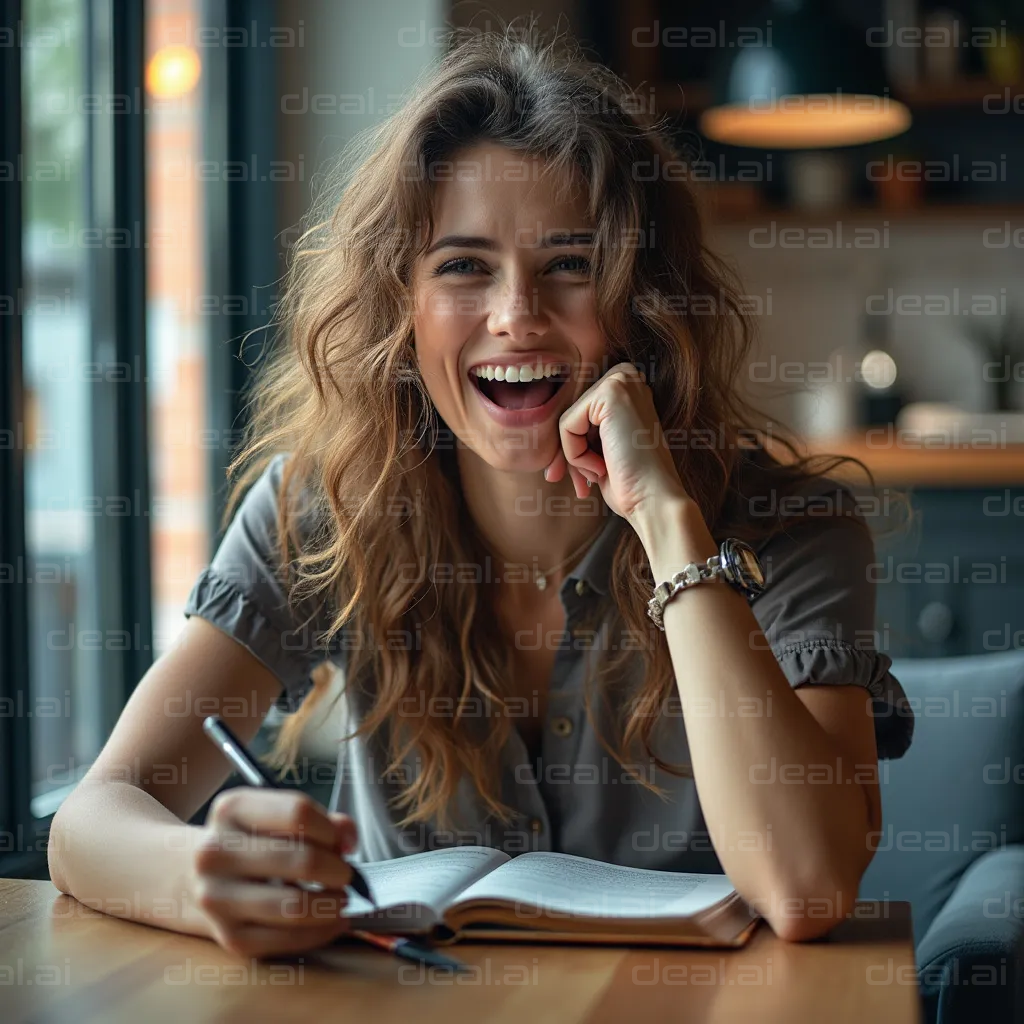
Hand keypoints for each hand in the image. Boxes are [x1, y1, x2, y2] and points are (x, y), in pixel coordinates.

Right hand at [189, 788, 357, 958]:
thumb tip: (348, 841)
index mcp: (231, 809)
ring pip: (295, 906)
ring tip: (340, 899)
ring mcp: (217, 898)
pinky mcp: (229, 937)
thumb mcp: (278, 816)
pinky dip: (321, 932)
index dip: (331, 829)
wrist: (197, 875)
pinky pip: (286, 941)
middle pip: (302, 861)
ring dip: (332, 904)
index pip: (298, 813)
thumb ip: (324, 820)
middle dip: (339, 870)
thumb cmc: (254, 841)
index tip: (341, 842)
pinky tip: (332, 922)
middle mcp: (216, 852)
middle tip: (346, 874)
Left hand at [544, 361, 689, 523]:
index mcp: (626, 390)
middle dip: (570, 454)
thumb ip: (579, 436)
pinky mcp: (611, 393)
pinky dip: (575, 455)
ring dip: (574, 457)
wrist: (654, 500)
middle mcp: (626, 378)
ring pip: (567, 421)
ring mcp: (621, 381)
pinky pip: (566, 426)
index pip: (578, 415)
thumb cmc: (630, 483)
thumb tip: (547, 454)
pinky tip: (601, 468)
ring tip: (598, 475)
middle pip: (571, 416)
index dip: (573, 449)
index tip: (581, 479)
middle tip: (583, 485)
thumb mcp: (600, 453)